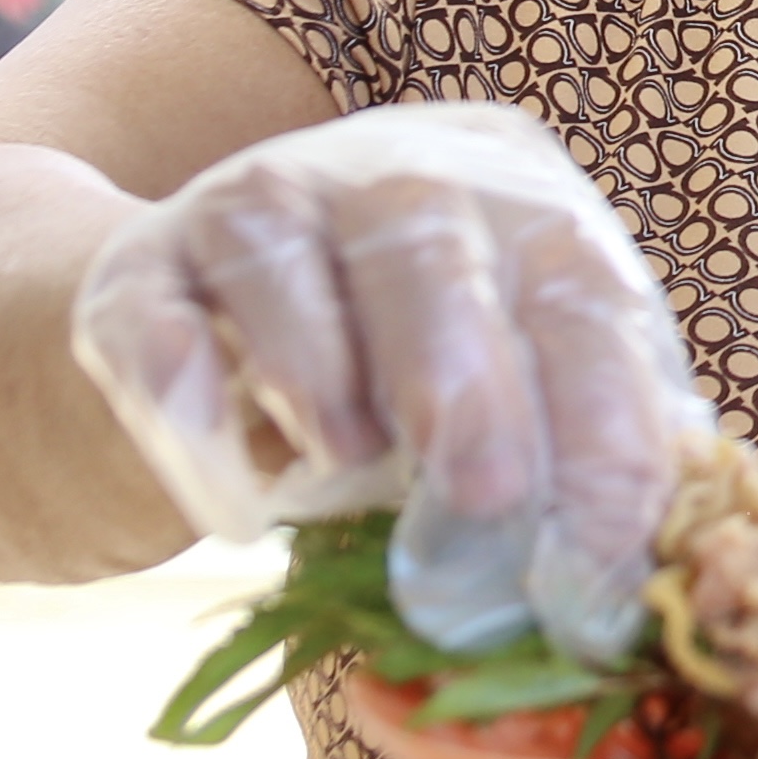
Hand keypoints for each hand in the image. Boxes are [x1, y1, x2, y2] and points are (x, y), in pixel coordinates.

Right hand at [66, 98, 703, 657]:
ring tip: (346, 471)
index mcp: (514, 195)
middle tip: (483, 508)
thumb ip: (570, 465)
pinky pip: (152, 320)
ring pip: (280, 249)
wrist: (196, 346)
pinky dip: (188, 413)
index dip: (602, 431)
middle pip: (429, 242)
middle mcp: (387, 167)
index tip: (596, 569)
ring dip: (321, 373)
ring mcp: (250, 202)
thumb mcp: (509, 401)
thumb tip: (621, 590)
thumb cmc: (400, 390)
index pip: (582, 292)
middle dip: (468, 389)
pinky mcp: (136, 268)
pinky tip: (231, 510)